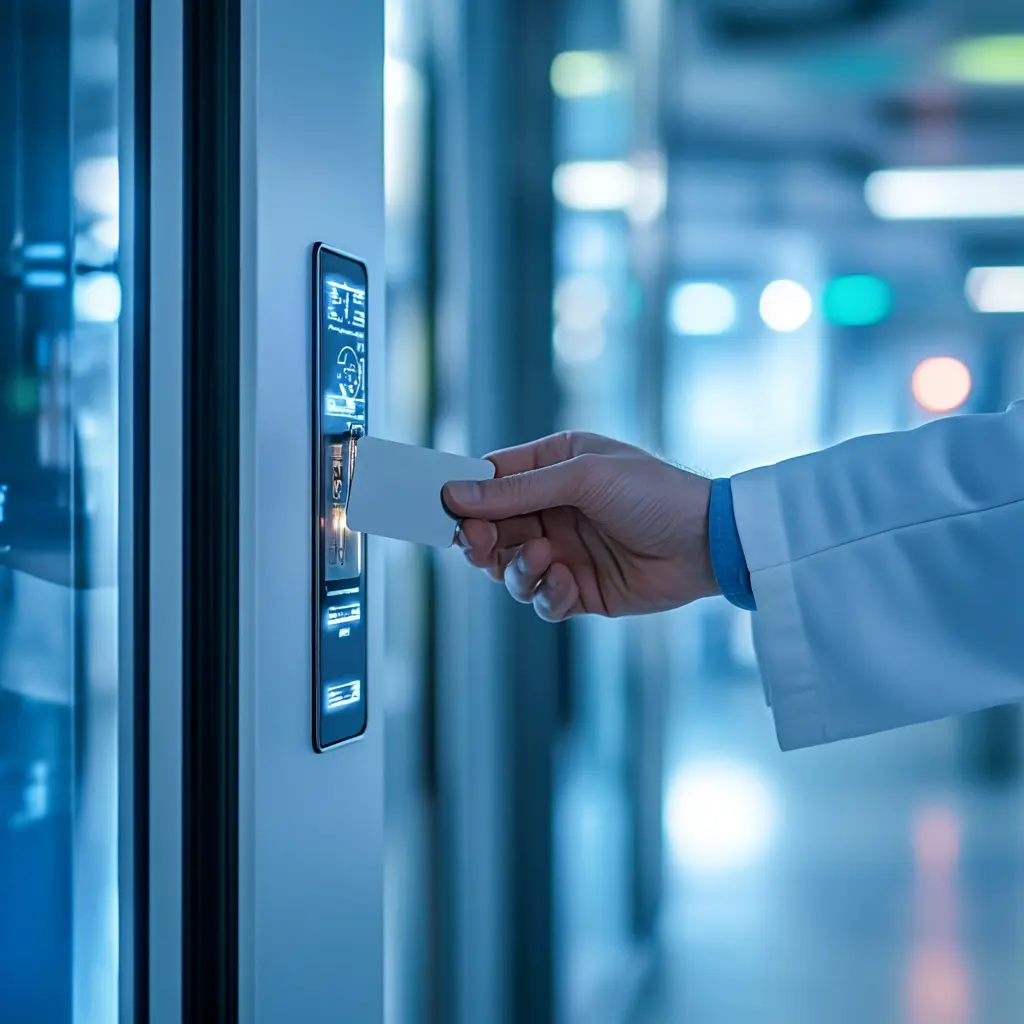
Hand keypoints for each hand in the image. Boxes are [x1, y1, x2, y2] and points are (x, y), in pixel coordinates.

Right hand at [442, 431, 717, 621]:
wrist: (710, 543)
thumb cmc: (654, 493)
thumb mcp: (583, 478)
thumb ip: (518, 489)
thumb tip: (456, 493)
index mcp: (553, 467)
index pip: (492, 479)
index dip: (464, 495)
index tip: (441, 508)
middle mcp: (554, 509)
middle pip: (492, 528)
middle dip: (482, 539)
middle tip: (481, 543)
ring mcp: (566, 550)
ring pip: (511, 568)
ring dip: (519, 569)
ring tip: (547, 561)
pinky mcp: (580, 589)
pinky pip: (542, 599)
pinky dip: (548, 594)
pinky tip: (571, 583)